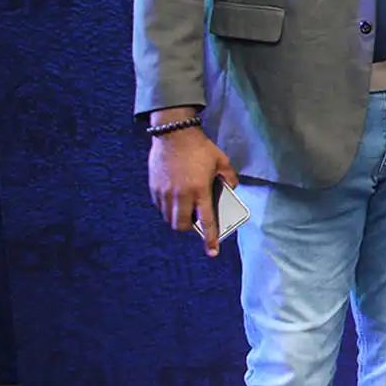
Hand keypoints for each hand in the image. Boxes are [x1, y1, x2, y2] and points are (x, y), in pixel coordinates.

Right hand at [147, 126, 236, 256]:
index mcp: (200, 190)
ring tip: (185, 209)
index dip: (210, 239)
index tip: (212, 252)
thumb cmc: (200, 147)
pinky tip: (174, 198)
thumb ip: (230, 178)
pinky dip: (167, 208)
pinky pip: (160, 207)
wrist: (173, 133)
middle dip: (189, 228)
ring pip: (169, 218)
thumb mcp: (222, 160)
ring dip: (177, 219)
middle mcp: (181, 195)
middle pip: (182, 226)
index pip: (207, 221)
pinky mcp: (154, 188)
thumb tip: (231, 189)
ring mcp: (165, 192)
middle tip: (194, 221)